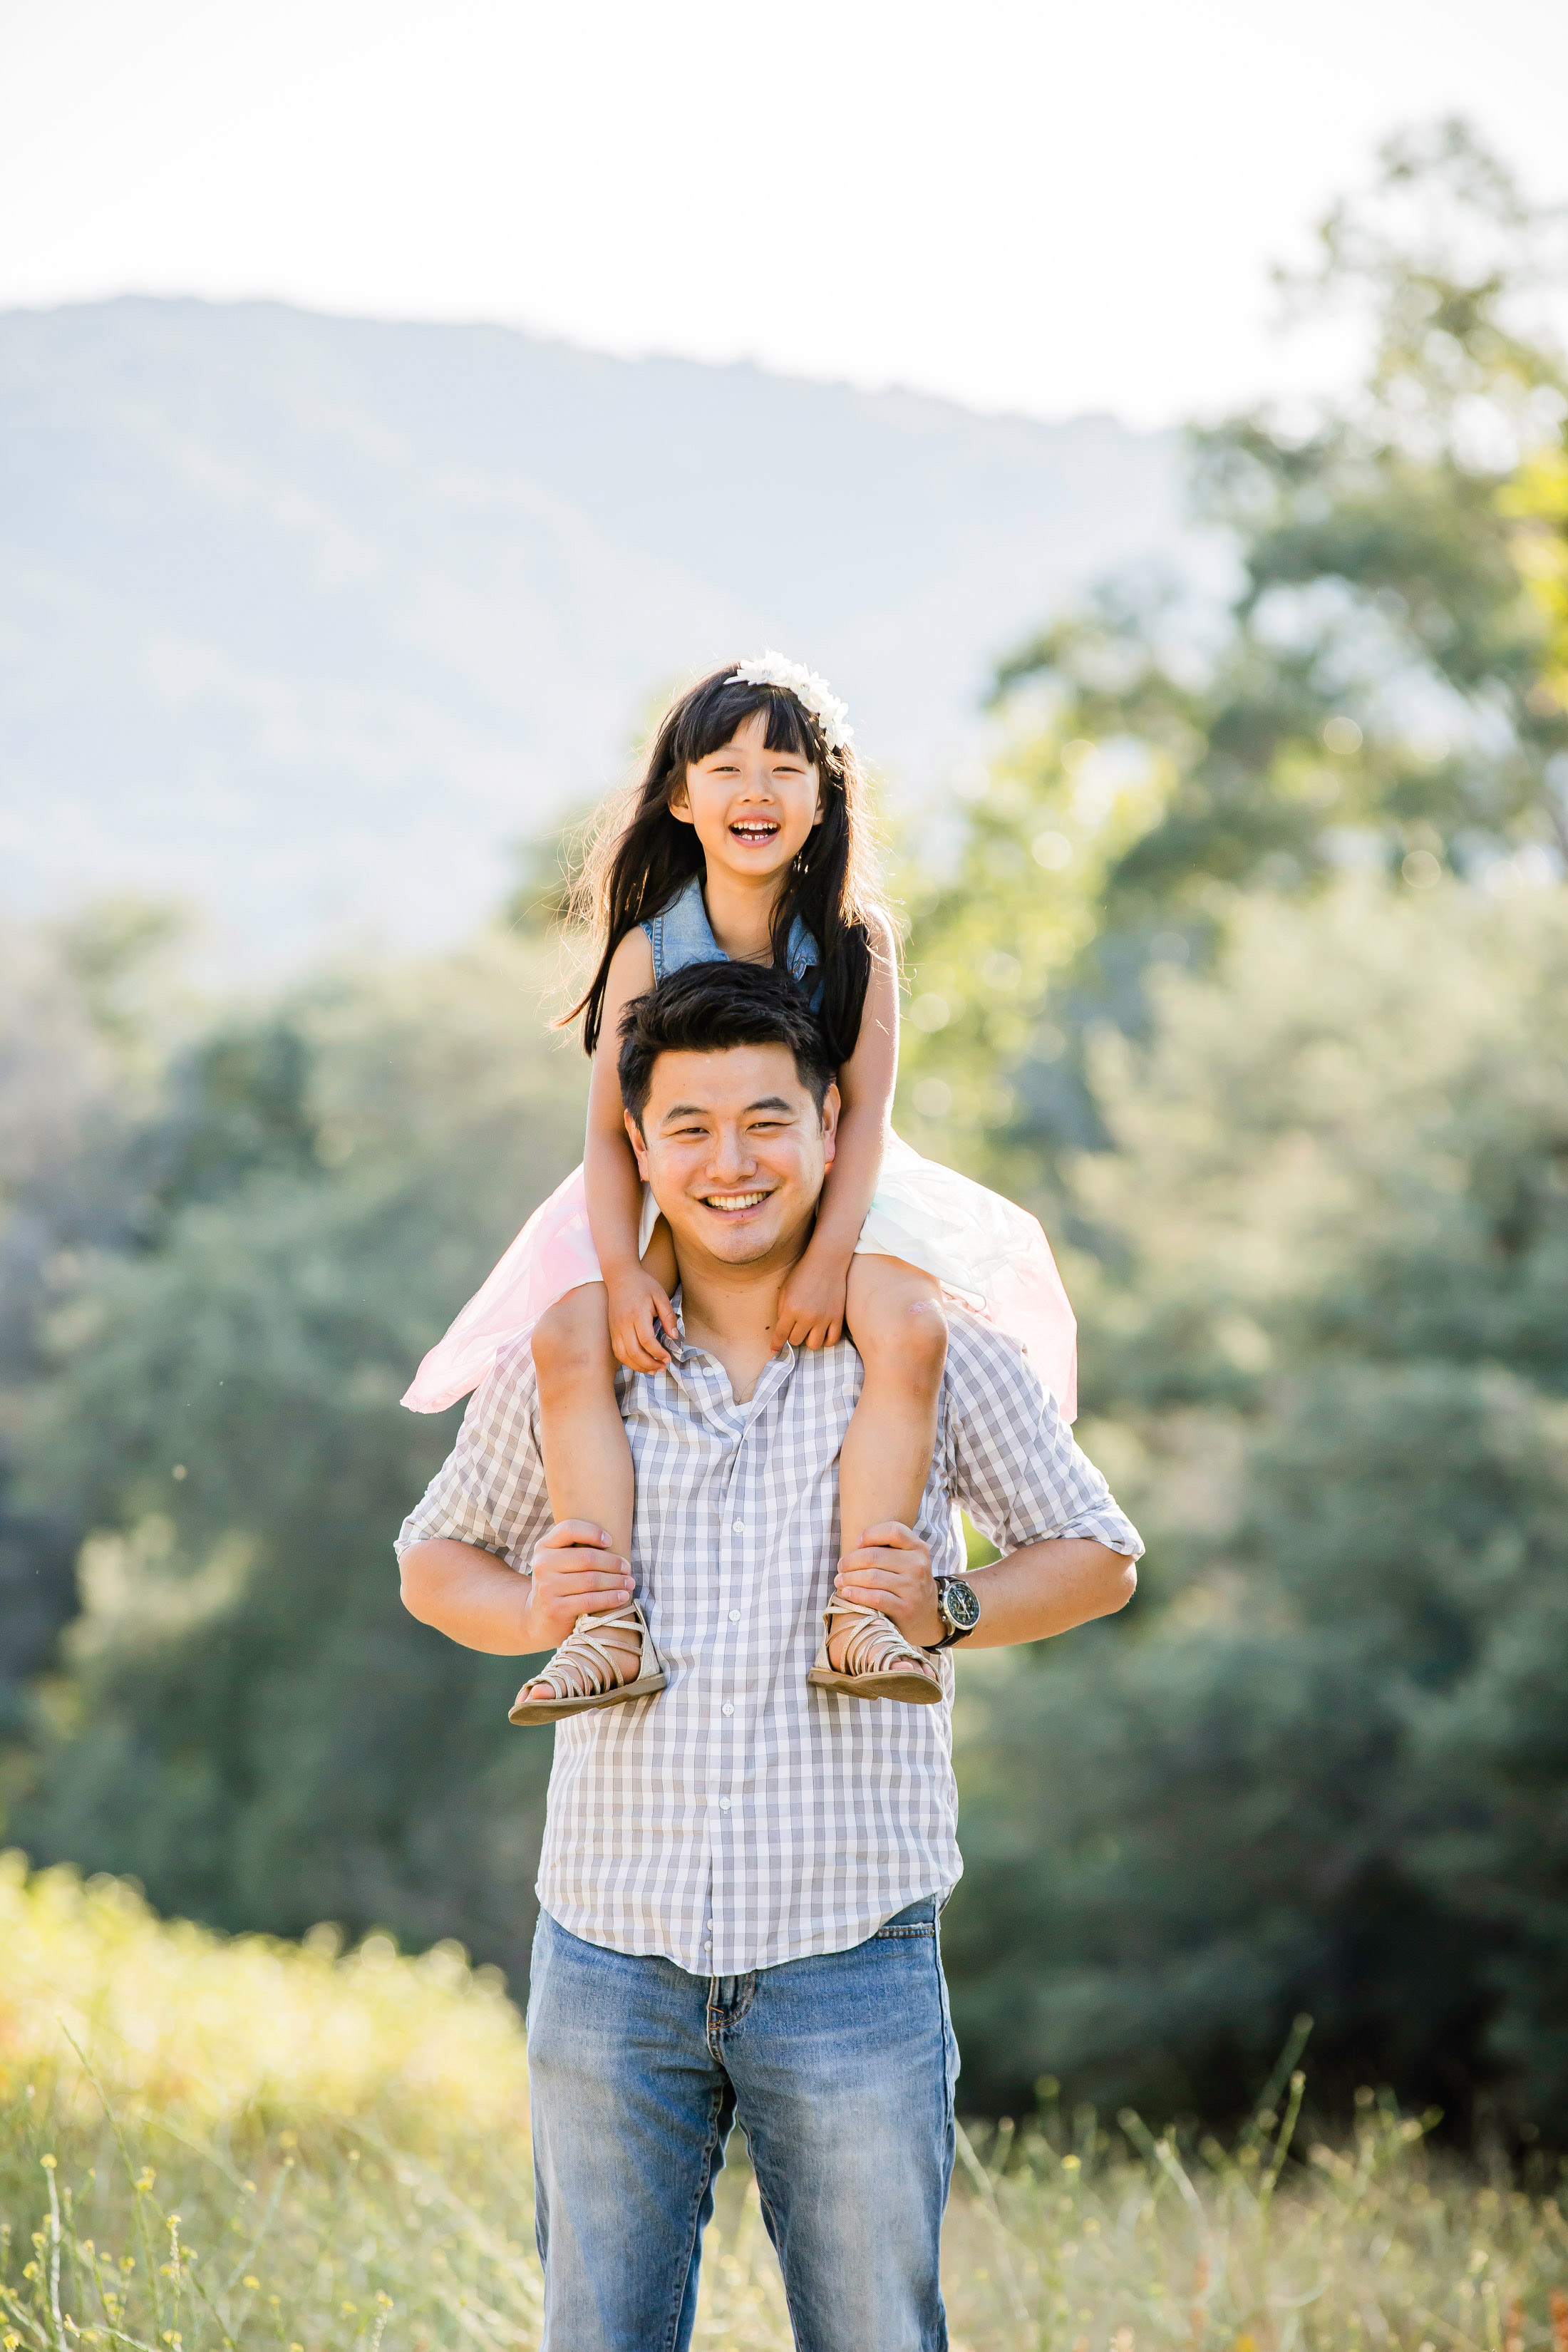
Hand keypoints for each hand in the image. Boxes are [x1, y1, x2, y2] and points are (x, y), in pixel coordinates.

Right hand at [523, 1519, 634, 1650]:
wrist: (538, 1619)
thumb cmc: (559, 1584)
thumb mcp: (558, 1561)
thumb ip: (575, 1548)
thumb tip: (614, 1541)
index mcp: (544, 1547)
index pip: (569, 1529)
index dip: (593, 1532)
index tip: (610, 1541)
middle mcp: (542, 1565)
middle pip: (587, 1557)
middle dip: (613, 1563)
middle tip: (628, 1568)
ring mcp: (547, 1587)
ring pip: (592, 1580)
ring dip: (616, 1581)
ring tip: (630, 1583)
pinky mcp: (556, 1608)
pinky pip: (590, 1600)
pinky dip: (611, 1598)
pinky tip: (622, 1597)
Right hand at [605, 1263, 677, 1373]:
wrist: (620, 1276)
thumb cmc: (643, 1285)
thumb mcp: (660, 1296)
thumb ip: (668, 1316)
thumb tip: (674, 1336)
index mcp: (637, 1314)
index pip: (646, 1340)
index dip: (658, 1353)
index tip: (669, 1358)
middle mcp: (623, 1323)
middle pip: (634, 1352)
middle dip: (649, 1364)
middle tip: (663, 1367)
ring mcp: (615, 1328)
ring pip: (623, 1355)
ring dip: (638, 1367)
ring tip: (653, 1370)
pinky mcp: (612, 1331)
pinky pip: (618, 1352)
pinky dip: (628, 1361)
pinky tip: (640, 1363)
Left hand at [771, 1249, 850, 1351]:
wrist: (827, 1262)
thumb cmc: (803, 1274)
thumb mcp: (785, 1290)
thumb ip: (782, 1311)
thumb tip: (783, 1330)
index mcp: (791, 1309)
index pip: (781, 1335)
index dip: (776, 1344)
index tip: (774, 1350)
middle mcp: (807, 1317)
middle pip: (796, 1341)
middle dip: (793, 1336)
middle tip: (795, 1327)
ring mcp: (824, 1318)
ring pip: (814, 1345)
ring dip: (809, 1340)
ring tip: (809, 1331)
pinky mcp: (837, 1318)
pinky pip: (832, 1340)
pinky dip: (825, 1341)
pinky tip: (822, 1334)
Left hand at [834, 1521, 942, 1647]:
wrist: (926, 1616)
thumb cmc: (907, 1581)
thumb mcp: (908, 1560)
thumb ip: (889, 1548)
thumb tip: (855, 1545)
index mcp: (918, 1548)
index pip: (893, 1530)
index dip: (870, 1533)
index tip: (857, 1542)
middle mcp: (918, 1566)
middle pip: (874, 1555)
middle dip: (850, 1561)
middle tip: (841, 1566)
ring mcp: (913, 1588)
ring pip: (871, 1577)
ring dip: (849, 1578)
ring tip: (840, 1580)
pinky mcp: (906, 1609)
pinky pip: (875, 1598)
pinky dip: (857, 1594)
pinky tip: (847, 1592)